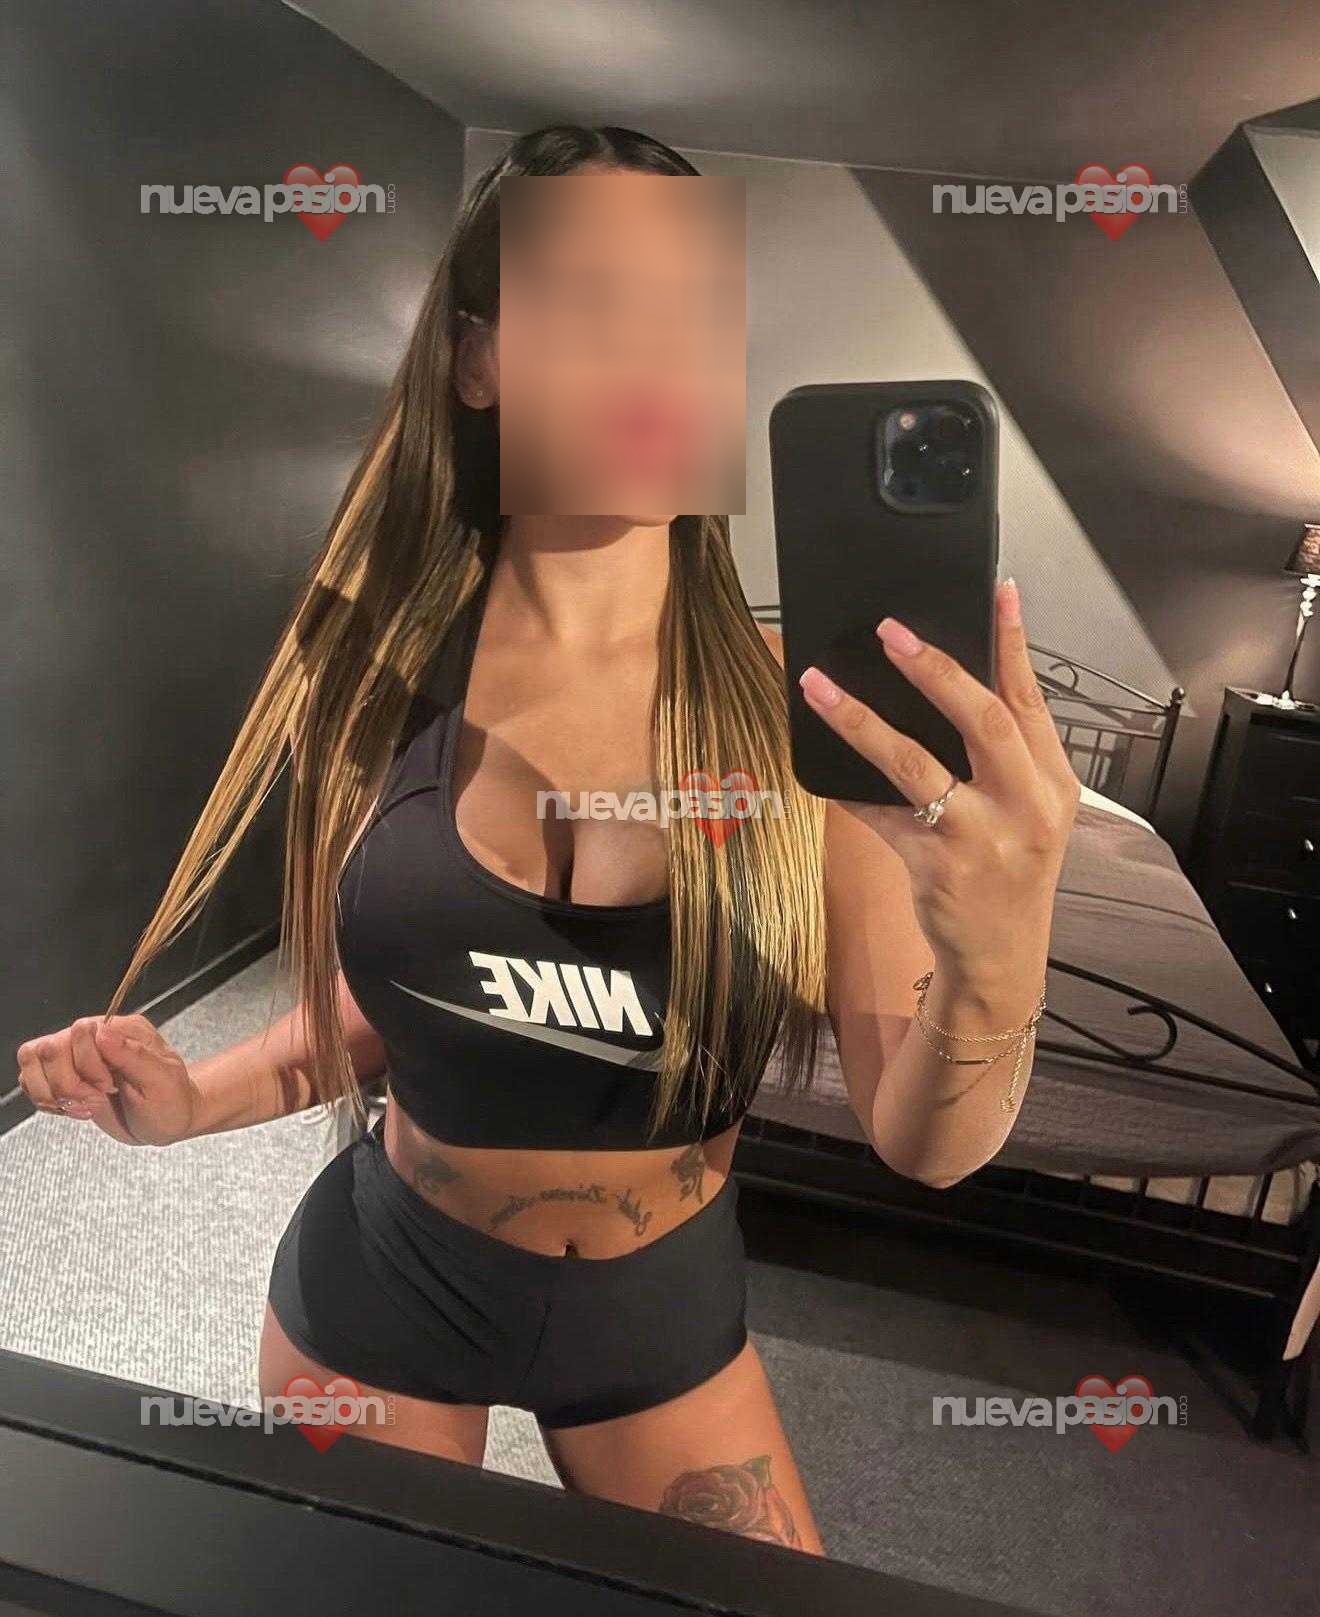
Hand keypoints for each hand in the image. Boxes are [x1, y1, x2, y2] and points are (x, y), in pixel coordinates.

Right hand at [15, 1014, 200, 1146]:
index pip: (81, 1030)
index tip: (109, 1087)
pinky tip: (74, 1108)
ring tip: (85, 1106)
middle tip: (97, 1098)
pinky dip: (46, 1100)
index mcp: (121, 1030)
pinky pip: (30, 1079)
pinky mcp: (63, 1077)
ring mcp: (75, 1057)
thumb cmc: (170, 1100)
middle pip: (50, 1047)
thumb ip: (133, 1055)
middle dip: (69, 1083)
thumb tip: (103, 1032)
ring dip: (54, 1092)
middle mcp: (94, 1039)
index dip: (87, 1064)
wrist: (166, 1120)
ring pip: (33, 1059)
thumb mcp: (161, 1081)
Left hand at [799, 578, 1080, 983]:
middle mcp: (1025, 805)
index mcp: (1051, 781)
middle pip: (980, 720)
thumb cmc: (1009, 871)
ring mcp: (980, 838)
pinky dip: (847, 788)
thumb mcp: (1028, 811)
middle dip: (934, 669)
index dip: (1013, 642)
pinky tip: (818, 762)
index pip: (1030, 699)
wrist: (1001, 958)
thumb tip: (945, 682)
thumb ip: (1001, 757)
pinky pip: (878, 813)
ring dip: (861, 720)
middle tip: (890, 631)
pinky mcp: (934, 866)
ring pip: (913, 764)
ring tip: (821, 685)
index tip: (998, 590)